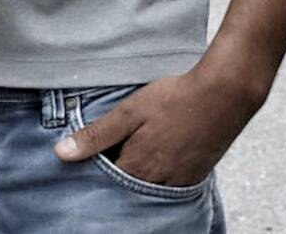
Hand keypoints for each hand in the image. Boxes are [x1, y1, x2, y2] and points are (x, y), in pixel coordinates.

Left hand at [54, 64, 265, 190]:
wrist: (224, 95)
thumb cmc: (175, 99)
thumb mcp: (129, 112)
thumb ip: (96, 135)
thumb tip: (61, 154)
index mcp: (137, 167)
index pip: (105, 181)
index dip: (94, 171)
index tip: (85, 161)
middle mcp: (158, 182)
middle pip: (127, 189)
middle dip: (115, 179)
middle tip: (111, 157)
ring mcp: (179, 181)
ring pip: (148, 189)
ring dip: (137, 179)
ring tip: (133, 157)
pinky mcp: (195, 176)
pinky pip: (170, 186)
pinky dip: (159, 178)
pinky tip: (157, 159)